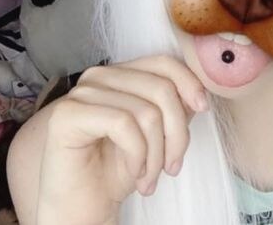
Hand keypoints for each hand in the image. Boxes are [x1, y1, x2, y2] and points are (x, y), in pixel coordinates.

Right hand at [36, 55, 208, 224]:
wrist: (82, 209)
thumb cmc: (117, 170)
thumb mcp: (156, 134)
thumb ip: (173, 108)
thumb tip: (196, 95)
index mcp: (119, 74)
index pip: (163, 63)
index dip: (189, 83)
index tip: (203, 108)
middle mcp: (99, 76)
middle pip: (161, 88)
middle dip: (176, 133)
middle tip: (172, 166)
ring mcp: (81, 93)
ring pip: (146, 112)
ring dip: (157, 154)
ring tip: (150, 177)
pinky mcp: (68, 114)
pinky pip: (124, 125)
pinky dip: (137, 156)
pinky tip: (134, 174)